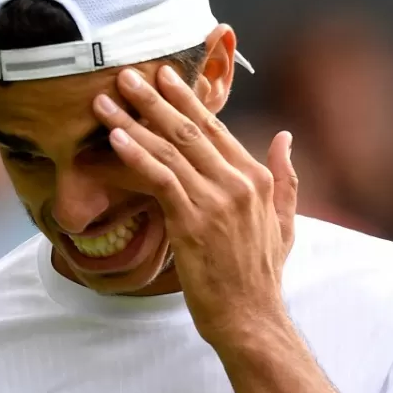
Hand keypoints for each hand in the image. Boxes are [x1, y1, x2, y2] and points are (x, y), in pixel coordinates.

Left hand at [93, 66, 298, 346]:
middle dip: (156, 98)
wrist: (251, 319)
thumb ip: (285, 177)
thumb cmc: (260, 275)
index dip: (188, 100)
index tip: (165, 75)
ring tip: (107, 100)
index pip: (216, 128)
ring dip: (135, 120)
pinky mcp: (192, 223)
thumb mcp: (285, 221)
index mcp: (257, 179)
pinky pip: (160, 179)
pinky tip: (116, 138)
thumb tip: (285, 137)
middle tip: (129, 73)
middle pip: (190, 130)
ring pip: (171, 149)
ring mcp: (216, 202)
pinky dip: (137, 155)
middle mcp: (239, 183)